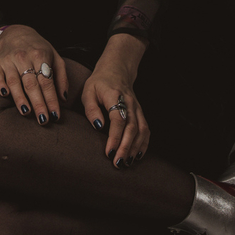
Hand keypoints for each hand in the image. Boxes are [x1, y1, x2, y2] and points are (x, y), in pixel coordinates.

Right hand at [0, 25, 67, 124]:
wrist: (16, 34)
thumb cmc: (38, 49)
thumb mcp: (55, 57)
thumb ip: (61, 77)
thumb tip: (63, 98)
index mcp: (40, 56)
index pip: (47, 82)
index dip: (51, 99)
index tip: (55, 115)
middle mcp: (24, 57)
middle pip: (31, 84)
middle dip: (38, 103)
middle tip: (43, 120)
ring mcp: (9, 60)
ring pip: (14, 82)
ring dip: (20, 98)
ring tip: (26, 112)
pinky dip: (0, 84)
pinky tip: (4, 94)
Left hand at [82, 37, 148, 166]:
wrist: (116, 71)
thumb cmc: (99, 84)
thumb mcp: (88, 92)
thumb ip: (91, 109)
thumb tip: (98, 127)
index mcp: (115, 95)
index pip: (118, 119)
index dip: (114, 137)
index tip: (109, 152)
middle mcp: (129, 102)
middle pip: (132, 127)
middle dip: (125, 147)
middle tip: (117, 163)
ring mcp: (137, 108)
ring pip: (142, 130)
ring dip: (135, 148)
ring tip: (126, 163)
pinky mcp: (140, 113)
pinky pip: (146, 130)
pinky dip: (143, 144)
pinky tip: (136, 156)